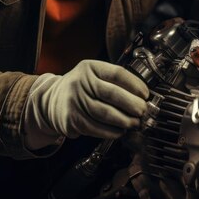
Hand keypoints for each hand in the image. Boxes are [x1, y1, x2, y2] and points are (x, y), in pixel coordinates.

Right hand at [27, 60, 148, 138]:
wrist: (52, 100)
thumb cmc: (81, 88)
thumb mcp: (94, 75)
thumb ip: (115, 82)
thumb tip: (142, 97)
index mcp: (90, 67)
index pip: (117, 73)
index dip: (135, 85)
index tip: (146, 94)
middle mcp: (80, 82)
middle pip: (113, 94)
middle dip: (133, 105)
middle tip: (143, 111)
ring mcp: (74, 101)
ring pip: (106, 114)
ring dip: (125, 121)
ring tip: (134, 123)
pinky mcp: (72, 119)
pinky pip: (97, 128)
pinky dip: (112, 131)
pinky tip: (120, 131)